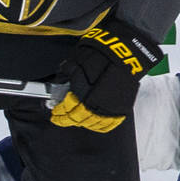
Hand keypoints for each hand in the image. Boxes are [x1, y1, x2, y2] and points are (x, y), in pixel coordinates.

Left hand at [50, 17, 159, 132]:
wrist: (123, 54)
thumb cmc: (100, 56)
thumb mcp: (76, 62)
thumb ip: (67, 74)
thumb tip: (60, 79)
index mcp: (81, 95)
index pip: (66, 110)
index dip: (59, 113)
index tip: (55, 113)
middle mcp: (93, 105)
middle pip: (77, 118)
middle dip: (66, 119)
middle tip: (61, 119)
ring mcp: (108, 109)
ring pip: (92, 123)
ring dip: (82, 123)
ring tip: (77, 121)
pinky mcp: (120, 109)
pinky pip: (109, 124)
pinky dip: (100, 126)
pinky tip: (95, 124)